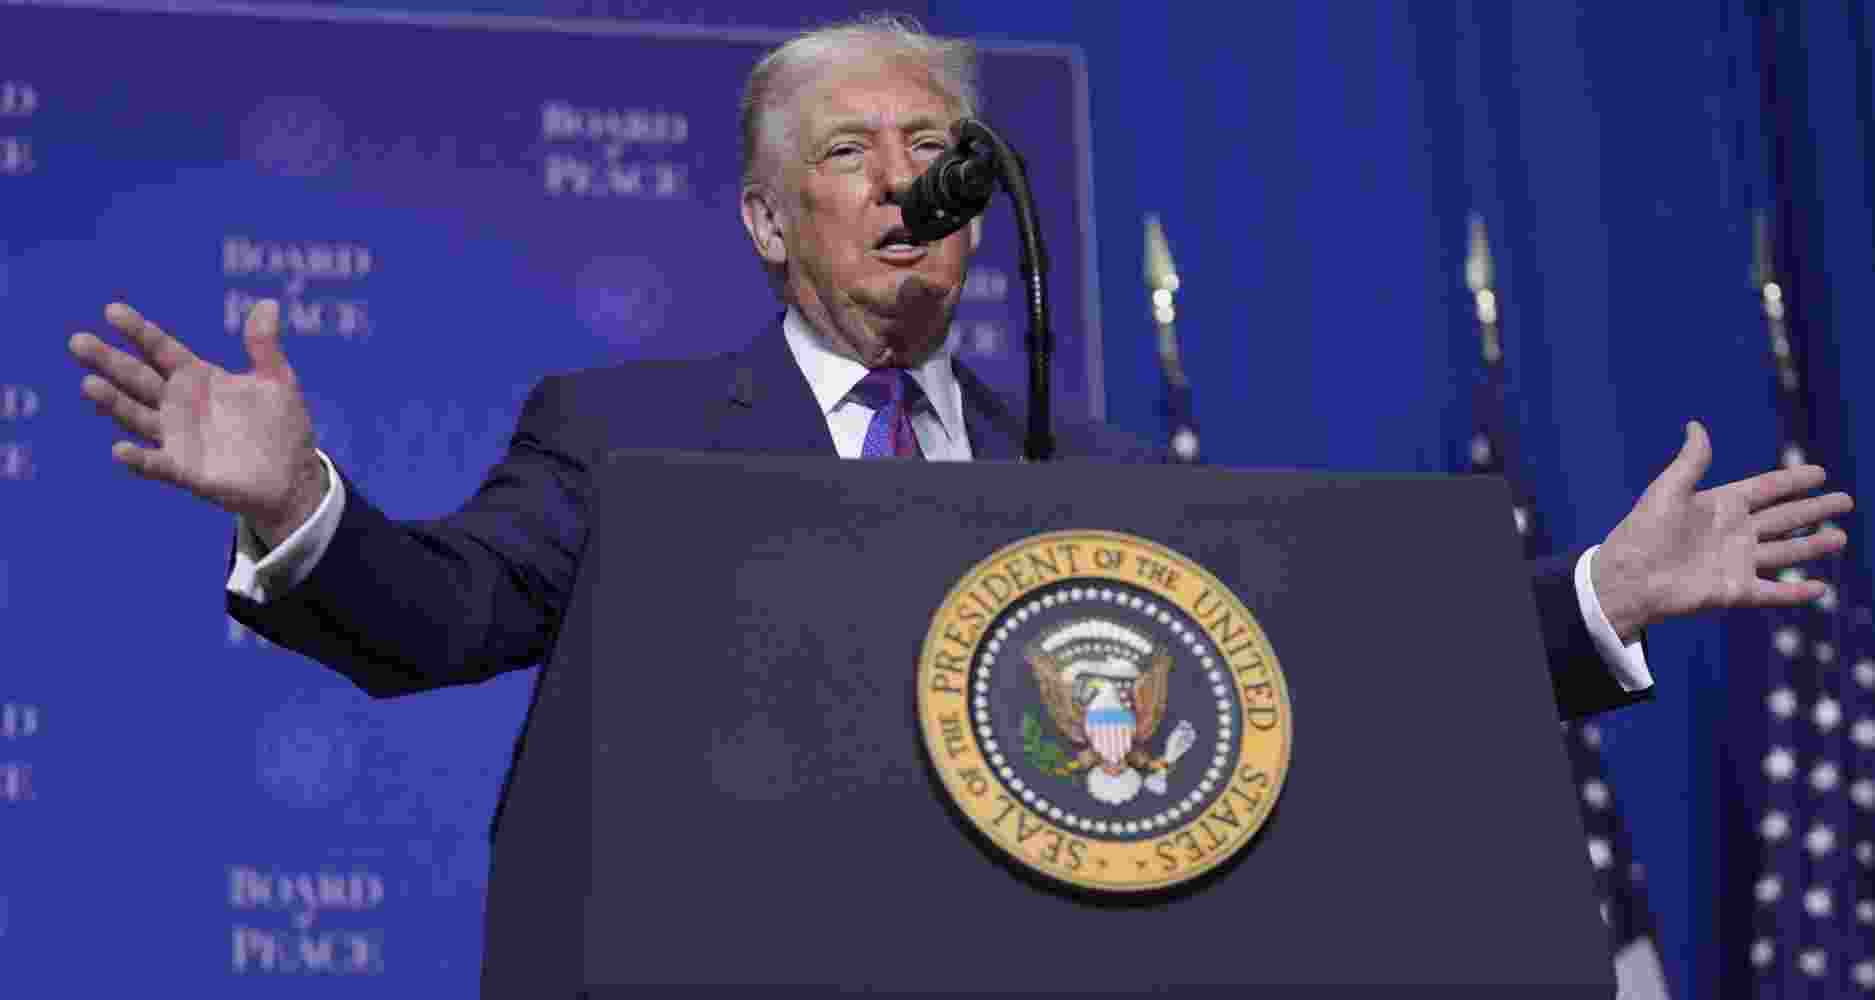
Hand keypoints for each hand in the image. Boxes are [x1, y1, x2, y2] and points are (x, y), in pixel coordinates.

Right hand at [68, 300, 325, 546]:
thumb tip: (268, 303)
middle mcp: (179, 404)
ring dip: (113, 402)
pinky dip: (138, 458)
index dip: (138, 331)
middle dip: (109, 360)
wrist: (292, 476)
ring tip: (88, 385)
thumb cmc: (281, 425)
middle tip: (78, 341)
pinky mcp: (185, 470)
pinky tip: (120, 450)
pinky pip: (156, 463)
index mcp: (198, 377)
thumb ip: (264, 345)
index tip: (111, 311)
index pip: (161, 349)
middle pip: (137, 377)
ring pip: (137, 415)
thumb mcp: (277, 381)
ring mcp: (177, 437)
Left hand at [1592, 421, 1853, 640]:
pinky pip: (1773, 592)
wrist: (1626, 578)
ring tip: (1841, 537)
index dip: (1792, 482)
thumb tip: (1695, 425)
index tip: (1820, 472)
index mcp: (1719, 505)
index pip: (1765, 489)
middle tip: (1846, 501)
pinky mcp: (1734, 591)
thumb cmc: (1641, 532)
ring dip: (1813, 546)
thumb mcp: (1667, 490)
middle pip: (1783, 518)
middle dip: (1814, 510)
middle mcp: (1733, 533)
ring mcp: (1736, 562)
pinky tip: (1820, 589)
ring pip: (1785, 552)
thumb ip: (1691, 461)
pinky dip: (1796, 592)